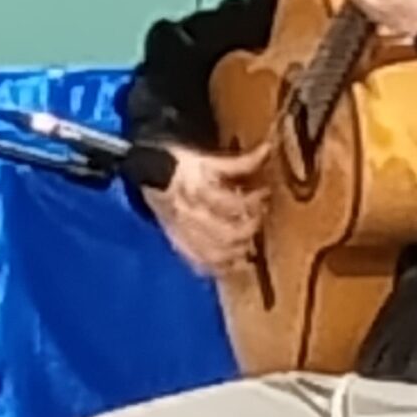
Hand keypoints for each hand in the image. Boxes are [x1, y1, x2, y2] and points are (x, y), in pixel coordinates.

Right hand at [145, 143, 269, 275]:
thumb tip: (268, 149)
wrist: (148, 174)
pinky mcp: (179, 244)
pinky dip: (219, 267)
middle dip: (250, 230)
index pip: (232, 205)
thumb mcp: (208, 159)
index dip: (254, 202)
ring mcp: (184, 234)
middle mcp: (190, 216)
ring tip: (249, 241)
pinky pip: (200, 264)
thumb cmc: (180, 165)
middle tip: (259, 218)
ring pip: (216, 255)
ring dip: (238, 251)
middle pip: (227, 235)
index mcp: (197, 192)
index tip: (265, 193)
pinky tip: (233, 262)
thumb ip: (240, 162)